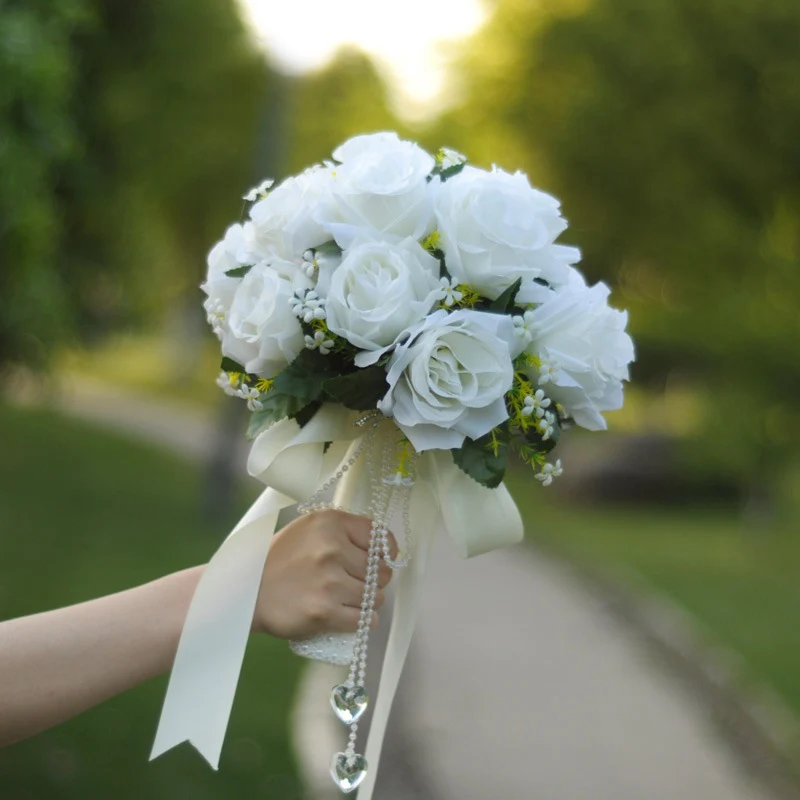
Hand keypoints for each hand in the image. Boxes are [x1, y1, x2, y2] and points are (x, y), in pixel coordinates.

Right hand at [253, 509, 394, 639]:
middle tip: (358, 583)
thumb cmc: (280, 559)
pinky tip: (354, 616)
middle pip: (381, 570)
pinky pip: (363, 619)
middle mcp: (332, 549)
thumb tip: (382, 545)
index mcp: (330, 523)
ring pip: (375, 597)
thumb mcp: (309, 529)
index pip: (379, 537)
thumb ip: (342, 530)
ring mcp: (329, 582)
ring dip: (369, 601)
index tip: (378, 560)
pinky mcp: (324, 612)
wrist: (246, 591)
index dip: (384, 552)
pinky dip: (363, 620)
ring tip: (351, 600)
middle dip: (375, 580)